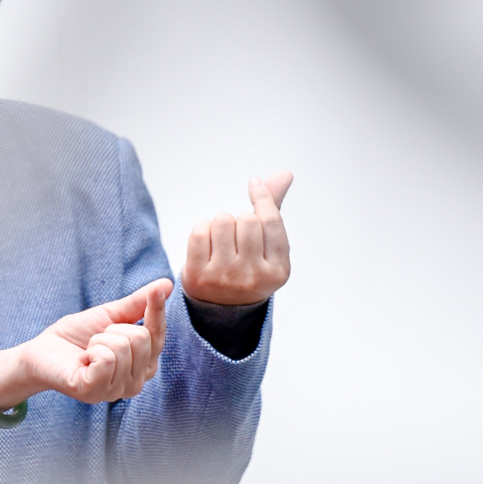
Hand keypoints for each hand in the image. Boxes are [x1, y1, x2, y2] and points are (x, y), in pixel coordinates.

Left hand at [0, 280, 169, 433]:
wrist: (40, 350)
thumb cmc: (74, 336)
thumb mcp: (109, 316)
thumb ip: (137, 304)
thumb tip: (166, 285)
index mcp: (143, 365)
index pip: (158, 335)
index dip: (156, 311)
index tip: (155, 292)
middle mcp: (136, 382)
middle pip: (142, 338)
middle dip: (113, 329)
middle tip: (95, 339)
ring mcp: (116, 391)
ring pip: (123, 347)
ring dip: (98, 340)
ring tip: (87, 350)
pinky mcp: (94, 392)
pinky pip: (105, 359)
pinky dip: (90, 350)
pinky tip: (82, 360)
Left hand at [183, 172, 293, 306]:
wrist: (221, 309)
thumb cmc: (248, 268)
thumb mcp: (267, 247)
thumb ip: (273, 209)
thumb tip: (285, 174)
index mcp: (278, 271)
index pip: (271, 222)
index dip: (263, 197)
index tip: (254, 183)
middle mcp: (253, 276)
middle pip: (246, 219)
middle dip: (240, 219)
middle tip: (237, 237)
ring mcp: (225, 278)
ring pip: (222, 221)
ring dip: (220, 224)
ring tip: (222, 241)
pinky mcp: (198, 277)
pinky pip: (199, 232)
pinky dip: (202, 229)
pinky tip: (207, 243)